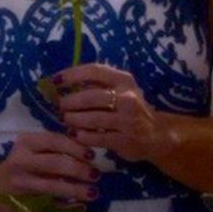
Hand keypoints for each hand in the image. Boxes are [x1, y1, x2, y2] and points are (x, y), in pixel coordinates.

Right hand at [0, 130, 100, 207]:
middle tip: (96, 174)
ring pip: (51, 187)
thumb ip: (57, 144)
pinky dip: (65, 206)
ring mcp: (20, 184)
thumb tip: (89, 143)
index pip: (54, 141)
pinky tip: (80, 205)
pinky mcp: (21, 203)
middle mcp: (20, 161)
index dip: (75, 148)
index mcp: (26, 142)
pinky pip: (47, 205)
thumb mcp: (35, 146)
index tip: (92, 155)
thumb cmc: (24, 161)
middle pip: (54, 164)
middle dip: (78, 170)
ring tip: (93, 192)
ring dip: (75, 190)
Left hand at [54, 63, 171, 162]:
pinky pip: (96, 137)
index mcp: (124, 80)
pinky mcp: (125, 140)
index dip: (72, 74)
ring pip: (91, 118)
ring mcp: (127, 120)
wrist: (157, 134)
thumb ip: (98, 84)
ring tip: (66, 120)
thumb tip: (64, 80)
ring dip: (73, 119)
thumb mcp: (121, 90)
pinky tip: (76, 135)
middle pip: (90, 97)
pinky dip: (82, 136)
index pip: (95, 71)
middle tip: (60, 106)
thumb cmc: (131, 109)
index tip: (55, 80)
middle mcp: (128, 97)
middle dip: (70, 102)